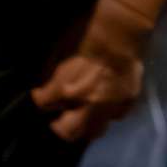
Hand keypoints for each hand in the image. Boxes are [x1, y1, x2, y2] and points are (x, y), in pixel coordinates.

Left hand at [30, 0, 152, 142]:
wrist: (118, 34)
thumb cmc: (83, 36)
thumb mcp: (57, 53)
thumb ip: (51, 76)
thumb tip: (45, 86)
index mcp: (64, 90)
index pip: (41, 104)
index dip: (40, 98)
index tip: (41, 94)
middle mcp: (86, 106)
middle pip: (66, 132)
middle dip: (58, 126)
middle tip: (58, 117)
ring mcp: (108, 109)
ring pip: (92, 132)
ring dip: (83, 126)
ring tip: (80, 116)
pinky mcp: (126, 105)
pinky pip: (113, 119)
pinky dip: (105, 115)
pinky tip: (102, 105)